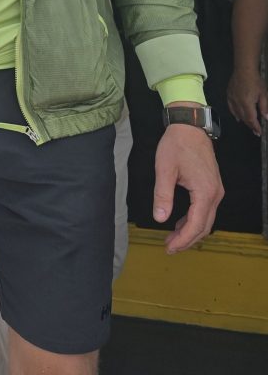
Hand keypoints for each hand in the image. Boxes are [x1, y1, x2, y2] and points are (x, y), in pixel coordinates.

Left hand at [152, 117, 223, 254]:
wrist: (189, 126)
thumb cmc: (176, 145)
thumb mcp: (164, 169)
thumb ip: (163, 195)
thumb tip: (159, 218)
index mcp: (205, 192)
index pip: (196, 225)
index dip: (183, 240)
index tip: (169, 248)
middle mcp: (215, 194)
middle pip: (204, 226)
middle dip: (187, 240)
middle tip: (169, 248)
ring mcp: (216, 190)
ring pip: (206, 219)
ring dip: (190, 231)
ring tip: (172, 238)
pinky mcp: (212, 186)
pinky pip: (205, 210)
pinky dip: (193, 220)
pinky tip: (180, 223)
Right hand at [226, 69, 266, 135]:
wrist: (244, 70)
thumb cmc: (255, 81)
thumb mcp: (263, 94)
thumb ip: (264, 107)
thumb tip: (266, 118)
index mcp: (247, 103)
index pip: (251, 119)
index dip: (255, 127)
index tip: (259, 132)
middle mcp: (238, 103)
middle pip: (244, 118)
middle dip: (250, 125)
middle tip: (255, 130)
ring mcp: (232, 99)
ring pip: (237, 114)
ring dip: (243, 121)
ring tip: (249, 125)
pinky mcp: (229, 95)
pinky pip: (231, 108)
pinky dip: (235, 114)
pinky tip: (237, 117)